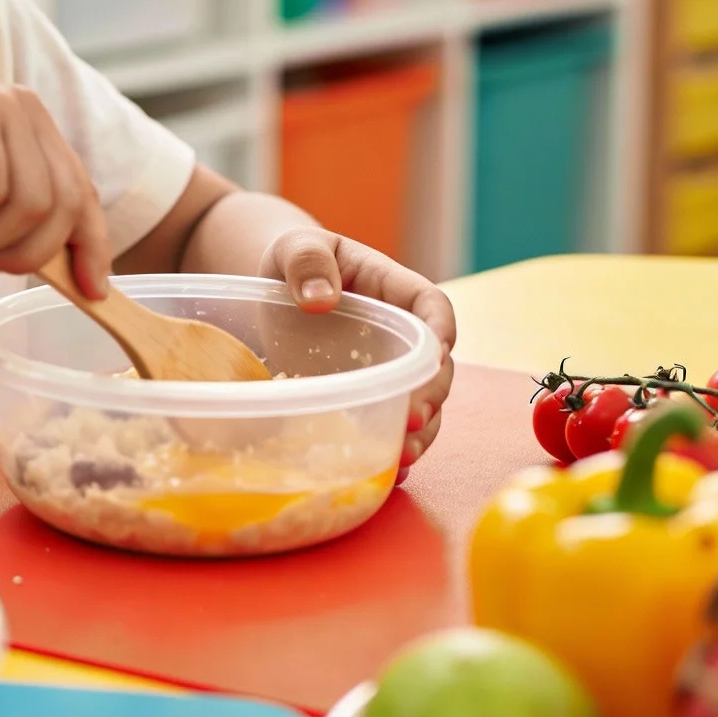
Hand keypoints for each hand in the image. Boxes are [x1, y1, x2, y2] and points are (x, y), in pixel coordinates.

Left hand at [260, 228, 455, 472]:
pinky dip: (395, 446)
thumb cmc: (293, 258)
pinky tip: (388, 470)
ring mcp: (388, 367)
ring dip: (422, 433)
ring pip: (423, 402)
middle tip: (414, 420)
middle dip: (432, 395)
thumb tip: (320, 298)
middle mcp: (401, 333)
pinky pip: (392, 421)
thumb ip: (308, 260)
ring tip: (404, 456)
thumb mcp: (295, 247)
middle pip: (436, 365)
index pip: (433, 307)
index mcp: (392, 288)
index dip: (442, 333)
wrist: (275, 285)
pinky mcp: (368, 393)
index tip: (436, 359)